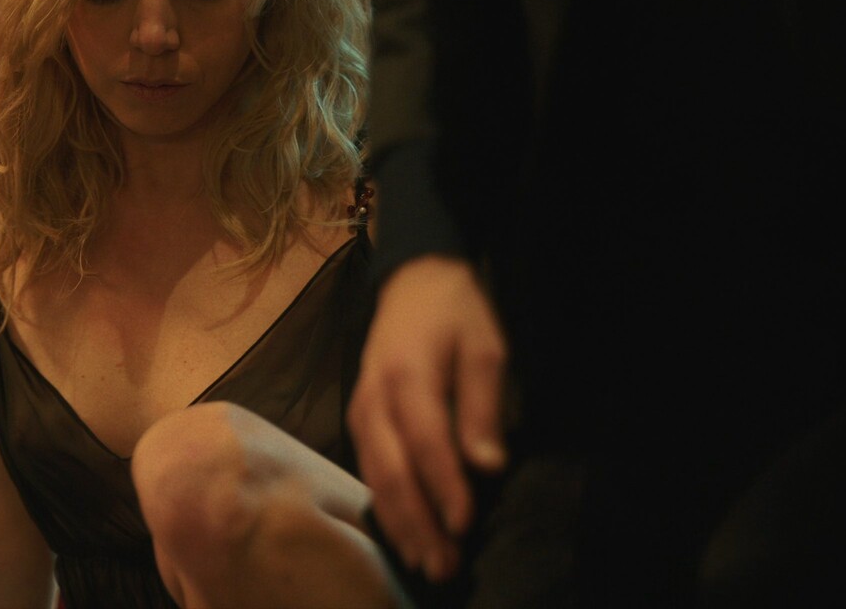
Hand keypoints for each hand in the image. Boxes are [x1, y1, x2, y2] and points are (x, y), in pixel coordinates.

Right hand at [348, 255, 506, 582]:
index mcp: (408, 375)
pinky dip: (386, 504)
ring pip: (374, 475)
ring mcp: (361, 409)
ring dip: (400, 522)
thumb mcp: (484, 347)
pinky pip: (368, 468)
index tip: (465, 525)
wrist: (412, 280)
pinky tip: (404, 531)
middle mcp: (375, 397)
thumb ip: (483, 405)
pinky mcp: (359, 417)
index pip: (426, 441)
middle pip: (392, 469)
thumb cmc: (455, 314)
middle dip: (418, 521)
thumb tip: (487, 463)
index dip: (444, 486)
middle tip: (444, 564)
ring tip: (425, 560)